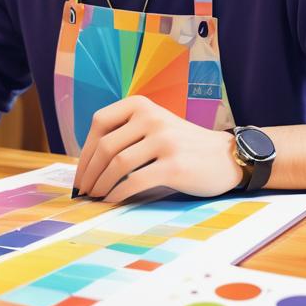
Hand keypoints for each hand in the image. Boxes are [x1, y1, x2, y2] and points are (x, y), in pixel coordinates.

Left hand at [72, 96, 242, 202]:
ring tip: (95, 197)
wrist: (224, 156)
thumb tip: (87, 162)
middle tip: (83, 191)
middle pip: (106, 146)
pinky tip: (112, 201)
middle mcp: (151, 117)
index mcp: (141, 105)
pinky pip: (134, 181)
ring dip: (100, 185)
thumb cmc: (182, 145)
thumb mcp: (154, 125)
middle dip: (89, 172)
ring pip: (117, 164)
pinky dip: (117, 194)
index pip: (100, 122)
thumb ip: (126, 133)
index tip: (81, 172)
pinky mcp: (173, 166)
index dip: (85, 150)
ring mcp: (164, 140)